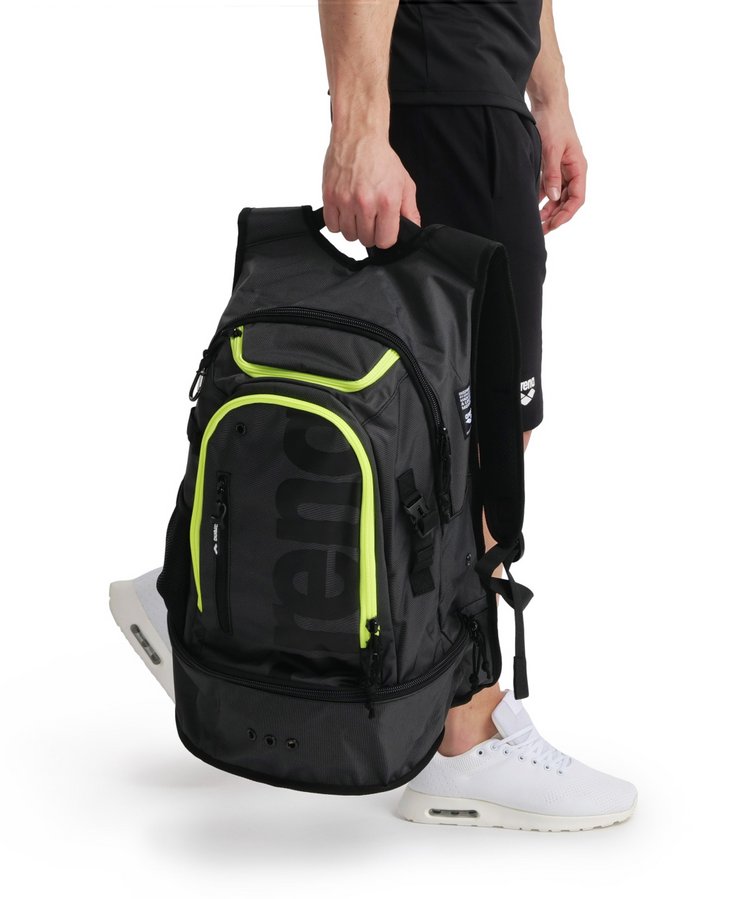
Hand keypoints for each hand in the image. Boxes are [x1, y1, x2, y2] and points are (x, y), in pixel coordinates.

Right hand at [322, 130, 420, 247]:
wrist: (358, 136)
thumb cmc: (381, 158)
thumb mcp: (405, 183)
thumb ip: (410, 210)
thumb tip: (413, 229)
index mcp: (387, 200)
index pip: (385, 241)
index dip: (385, 237)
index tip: (384, 229)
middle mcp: (366, 202)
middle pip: (366, 240)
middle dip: (370, 233)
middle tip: (371, 218)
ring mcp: (345, 200)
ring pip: (349, 235)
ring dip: (354, 229)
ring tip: (358, 213)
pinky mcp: (329, 197)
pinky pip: (332, 226)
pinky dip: (338, 223)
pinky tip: (345, 212)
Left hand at [533, 104, 587, 234]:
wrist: (547, 103)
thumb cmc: (554, 123)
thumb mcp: (551, 151)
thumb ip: (552, 175)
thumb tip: (552, 198)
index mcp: (578, 168)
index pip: (577, 198)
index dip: (566, 214)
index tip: (553, 225)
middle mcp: (573, 170)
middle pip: (567, 201)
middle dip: (555, 216)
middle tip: (541, 229)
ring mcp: (562, 168)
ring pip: (557, 196)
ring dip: (548, 209)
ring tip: (536, 222)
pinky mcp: (552, 165)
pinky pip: (548, 187)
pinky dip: (541, 197)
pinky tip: (532, 206)